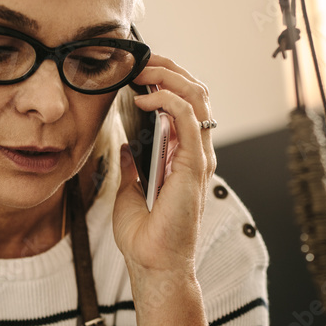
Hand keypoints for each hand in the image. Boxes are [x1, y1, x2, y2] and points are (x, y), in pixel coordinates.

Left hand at [112, 53, 217, 280]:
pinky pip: (189, 120)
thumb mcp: (130, 191)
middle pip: (195, 93)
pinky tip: (147, 97)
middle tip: (141, 61)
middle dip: (169, 69)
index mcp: (183, 156)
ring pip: (197, 98)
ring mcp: (198, 158)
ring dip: (169, 76)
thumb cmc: (145, 236)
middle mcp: (196, 153)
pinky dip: (170, 100)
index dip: (165, 80)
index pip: (185, 103)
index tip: (136, 70)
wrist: (152, 264)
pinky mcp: (193, 166)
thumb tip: (127, 145)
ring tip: (143, 71)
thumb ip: (133, 165)